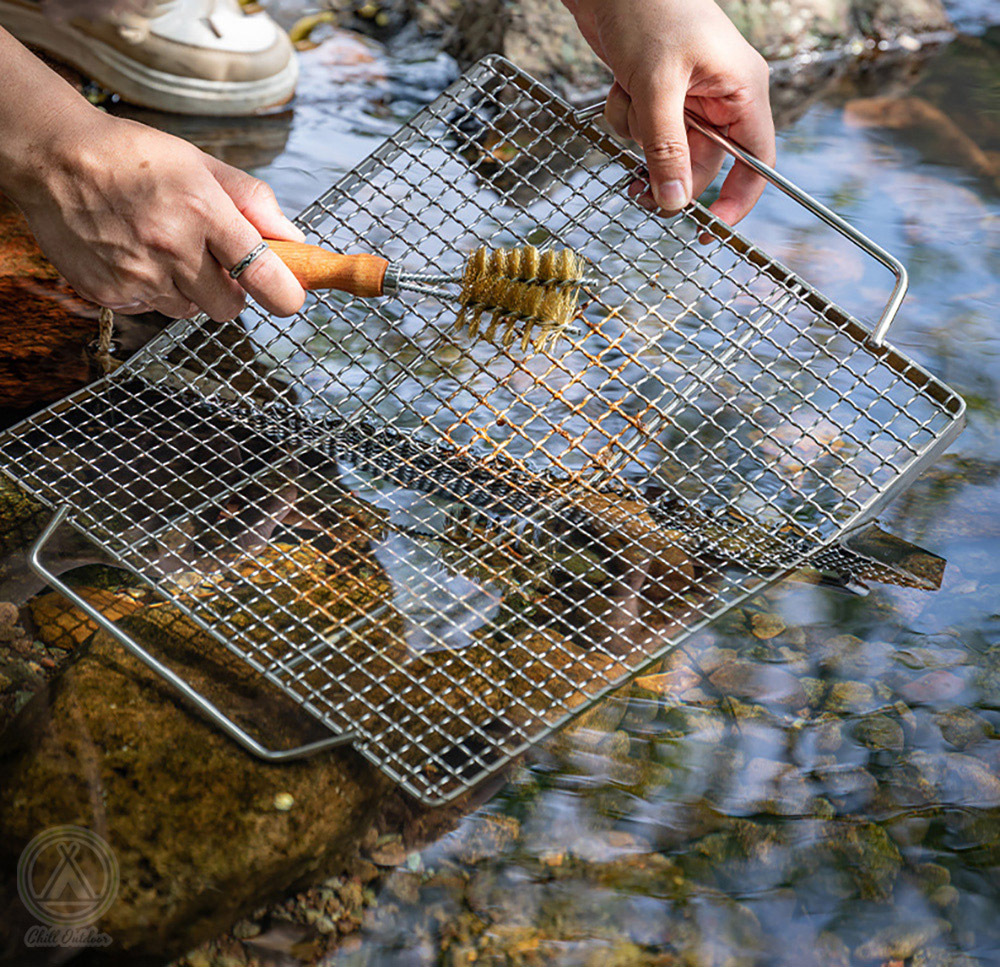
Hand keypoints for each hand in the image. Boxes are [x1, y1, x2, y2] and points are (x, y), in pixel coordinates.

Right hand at [9, 106, 304, 319]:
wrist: (53, 157)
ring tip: (165, 248)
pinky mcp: (109, 293)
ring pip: (189, 310)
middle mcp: (171, 248)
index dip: (285, 294)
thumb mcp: (202, 164)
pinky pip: (151, 308)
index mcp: (203, 212)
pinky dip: (152, 290)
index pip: (262, 274)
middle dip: (231, 292)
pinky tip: (135, 254)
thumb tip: (294, 239)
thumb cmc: (134, 157)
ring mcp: (138, 275)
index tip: (290, 297)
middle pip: (228, 307)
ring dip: (188, 290)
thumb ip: (254, 202)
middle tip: (216, 264)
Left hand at [565, 0, 774, 225]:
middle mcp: (719, 96)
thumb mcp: (657, 85)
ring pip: (664, 148)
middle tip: (637, 189)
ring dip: (637, 135)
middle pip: (700, 162)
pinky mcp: (657, 92)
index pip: (755, 160)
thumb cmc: (649, 9)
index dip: (736, 199)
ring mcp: (687, 96)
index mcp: (742, 89)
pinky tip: (619, 86)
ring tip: (629, 96)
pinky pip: (641, 129)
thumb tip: (674, 201)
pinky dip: (624, 116)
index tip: (708, 230)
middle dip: (666, 170)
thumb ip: (665, 148)